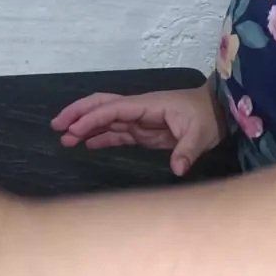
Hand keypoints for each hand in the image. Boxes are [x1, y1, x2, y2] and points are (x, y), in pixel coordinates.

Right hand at [51, 79, 226, 175]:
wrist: (219, 112)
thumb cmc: (208, 118)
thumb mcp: (200, 135)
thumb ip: (187, 151)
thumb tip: (177, 169)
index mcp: (146, 106)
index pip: (112, 110)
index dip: (92, 118)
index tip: (74, 130)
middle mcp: (138, 110)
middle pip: (101, 106)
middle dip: (78, 114)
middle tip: (56, 127)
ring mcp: (140, 120)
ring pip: (105, 119)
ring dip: (85, 127)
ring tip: (65, 139)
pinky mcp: (144, 132)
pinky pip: (117, 132)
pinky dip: (101, 137)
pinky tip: (86, 145)